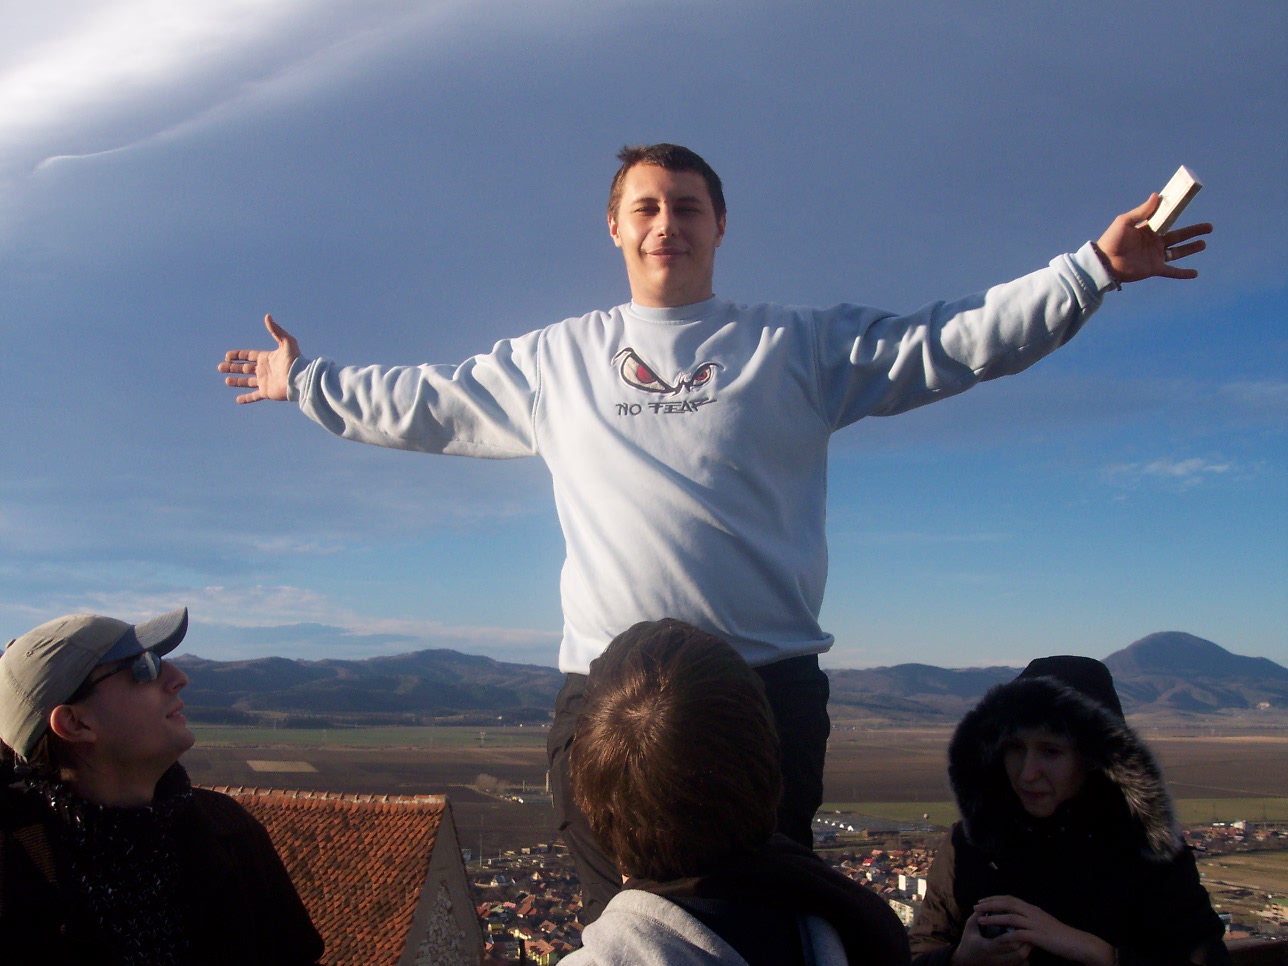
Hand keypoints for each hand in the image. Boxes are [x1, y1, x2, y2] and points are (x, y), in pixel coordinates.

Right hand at [219, 314, 299, 403]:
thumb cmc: (295, 360)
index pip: (249, 356)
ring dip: (236, 381)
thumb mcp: (286, 341)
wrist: (300, 378)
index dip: (238, 355)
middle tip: (220, 367)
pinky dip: (246, 398)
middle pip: (245, 368)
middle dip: (232, 368)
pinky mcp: (267, 392)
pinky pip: (254, 396)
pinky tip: (238, 400)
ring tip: (226, 380)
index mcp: (267, 358)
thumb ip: (276, 330)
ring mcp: (265, 382)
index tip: (227, 356)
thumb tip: (267, 316)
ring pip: (247, 382)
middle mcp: (265, 370)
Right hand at [950, 908, 1031, 965]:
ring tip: (1029, 936)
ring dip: (1028, 948)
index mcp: (987, 947)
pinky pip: (1020, 963)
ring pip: (1022, 959)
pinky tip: (1024, 946)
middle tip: (1029, 929)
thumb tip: (988, 902)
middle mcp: (996, 958)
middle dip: (1027, 941)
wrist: (966, 960)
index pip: (1009, 942)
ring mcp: (1002, 965)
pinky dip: (1025, 955)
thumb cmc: (968, 941)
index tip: (1021, 922)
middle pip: (1019, 953)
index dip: (1018, 933)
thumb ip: (978, 915)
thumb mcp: (969, 927)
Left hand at [974, 896, 1114, 965]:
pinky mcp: (1038, 936)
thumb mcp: (1043, 923)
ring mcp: (1035, 924)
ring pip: (1010, 917)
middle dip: (990, 904)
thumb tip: (1020, 920)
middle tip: (976, 906)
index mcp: (1033, 909)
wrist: (1077, 942)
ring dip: (993, 917)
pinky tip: (996, 939)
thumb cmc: (1060, 935)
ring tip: (980, 919)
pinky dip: (1006, 935)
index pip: (1010, 899)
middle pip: (1007, 904)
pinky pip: (1018, 934)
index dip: (995, 898)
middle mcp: (1032, 913)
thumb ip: (1031, 920)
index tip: (983, 900)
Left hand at [1095, 194, 1211, 282]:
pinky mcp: (1154, 268)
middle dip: (1194, 231)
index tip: (1191, 207)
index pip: (1168, 220)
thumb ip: (1142, 211)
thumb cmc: (1111, 240)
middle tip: (1209, 227)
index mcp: (1148, 229)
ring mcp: (1155, 255)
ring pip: (1178, 252)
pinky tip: (1195, 273)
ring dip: (1191, 248)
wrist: (1105, 262)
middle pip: (1179, 235)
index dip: (1179, 214)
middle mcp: (1154, 242)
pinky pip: (1172, 271)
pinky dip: (1183, 273)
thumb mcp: (1125, 221)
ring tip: (1204, 243)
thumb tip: (1156, 195)